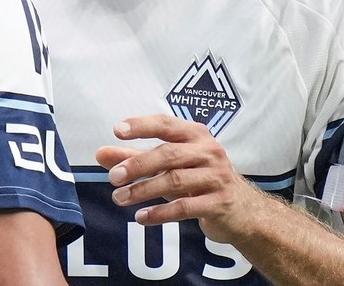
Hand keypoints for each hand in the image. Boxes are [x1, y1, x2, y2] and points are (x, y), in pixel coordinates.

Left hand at [95, 114, 256, 242]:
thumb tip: (100, 154)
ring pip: (175, 181)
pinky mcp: (219, 203)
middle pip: (168, 154)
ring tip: (120, 198)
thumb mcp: (170, 166)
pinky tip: (141, 218)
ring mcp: (216, 177)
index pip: (166, 125)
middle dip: (137, 165)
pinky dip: (160, 213)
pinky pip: (185, 207)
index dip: (141, 126)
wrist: (243, 211)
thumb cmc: (201, 181)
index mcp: (196, 135)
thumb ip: (135, 157)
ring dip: (143, 190)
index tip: (117, 130)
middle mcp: (208, 151)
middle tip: (113, 177)